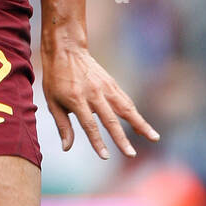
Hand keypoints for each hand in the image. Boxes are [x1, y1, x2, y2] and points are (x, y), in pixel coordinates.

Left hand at [43, 42, 159, 159]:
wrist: (67, 50)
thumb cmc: (56, 79)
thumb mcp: (52, 102)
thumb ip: (62, 125)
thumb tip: (66, 148)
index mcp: (76, 99)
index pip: (89, 125)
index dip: (98, 142)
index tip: (105, 156)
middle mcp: (94, 94)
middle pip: (111, 120)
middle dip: (121, 139)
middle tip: (131, 154)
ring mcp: (105, 87)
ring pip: (126, 108)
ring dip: (141, 124)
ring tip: (154, 137)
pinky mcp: (112, 83)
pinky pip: (126, 101)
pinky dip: (136, 114)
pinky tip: (142, 126)